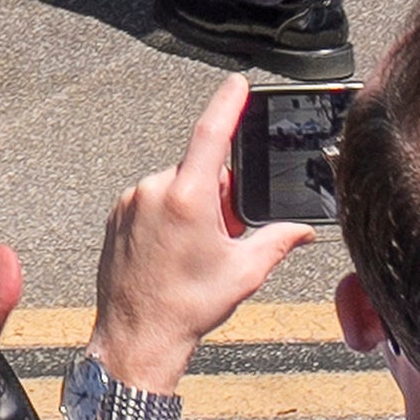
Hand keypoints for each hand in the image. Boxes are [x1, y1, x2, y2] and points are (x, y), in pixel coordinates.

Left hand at [91, 78, 312, 391]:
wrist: (138, 336)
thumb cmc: (189, 306)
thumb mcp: (245, 272)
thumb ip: (277, 241)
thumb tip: (303, 231)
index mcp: (188, 198)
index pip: (211, 133)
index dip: (227, 103)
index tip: (238, 83)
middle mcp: (154, 190)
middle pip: (198, 171)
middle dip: (218, 194)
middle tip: (226, 233)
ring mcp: (131, 202)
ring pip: (174, 188)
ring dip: (192, 207)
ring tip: (195, 252)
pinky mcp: (117, 215)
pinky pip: (151, 201)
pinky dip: (169, 216)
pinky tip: (174, 253)